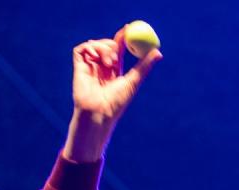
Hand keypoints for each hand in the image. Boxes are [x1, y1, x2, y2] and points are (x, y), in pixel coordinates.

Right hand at [62, 27, 161, 162]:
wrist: (99, 113)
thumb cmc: (117, 102)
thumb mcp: (134, 81)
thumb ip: (144, 66)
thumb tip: (159, 52)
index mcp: (114, 71)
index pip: (117, 48)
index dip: (122, 37)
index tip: (128, 28)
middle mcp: (100, 68)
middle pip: (106, 44)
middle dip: (113, 44)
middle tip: (118, 54)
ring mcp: (89, 67)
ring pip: (94, 44)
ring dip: (103, 48)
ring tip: (108, 63)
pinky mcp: (79, 68)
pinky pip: (81, 50)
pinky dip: (89, 48)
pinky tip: (96, 58)